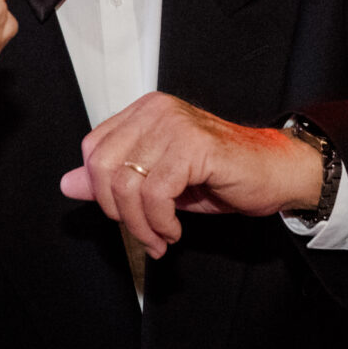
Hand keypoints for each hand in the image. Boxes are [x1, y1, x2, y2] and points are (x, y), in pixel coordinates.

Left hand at [58, 92, 324, 258]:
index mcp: (146, 111)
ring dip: (142, 225)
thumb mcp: (160, 182)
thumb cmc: (224, 175)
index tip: (125, 215)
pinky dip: (161, 222)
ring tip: (161, 237)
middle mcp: (157, 111)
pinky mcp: (194, 146)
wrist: (278, 173)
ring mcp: (176, 125)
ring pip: (127, 184)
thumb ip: (113, 180)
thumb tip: (68, 183)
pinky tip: (175, 230)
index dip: (101, 190)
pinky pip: (155, 193)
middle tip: (144, 233)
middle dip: (118, 213)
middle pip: (104, 167)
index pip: (94, 148)